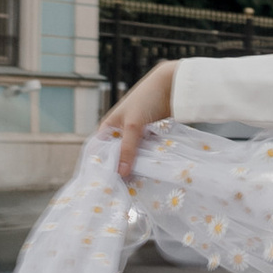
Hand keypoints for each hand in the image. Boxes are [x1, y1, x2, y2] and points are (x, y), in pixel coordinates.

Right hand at [96, 62, 177, 183]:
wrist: (172, 85)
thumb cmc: (147, 99)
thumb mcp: (134, 125)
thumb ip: (128, 149)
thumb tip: (121, 174)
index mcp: (109, 125)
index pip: (100, 149)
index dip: (101, 164)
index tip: (106, 183)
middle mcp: (120, 129)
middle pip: (117, 153)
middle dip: (120, 167)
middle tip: (124, 187)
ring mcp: (135, 131)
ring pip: (132, 153)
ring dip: (135, 164)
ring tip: (136, 183)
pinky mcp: (149, 133)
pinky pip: (145, 149)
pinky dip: (146, 157)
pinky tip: (149, 170)